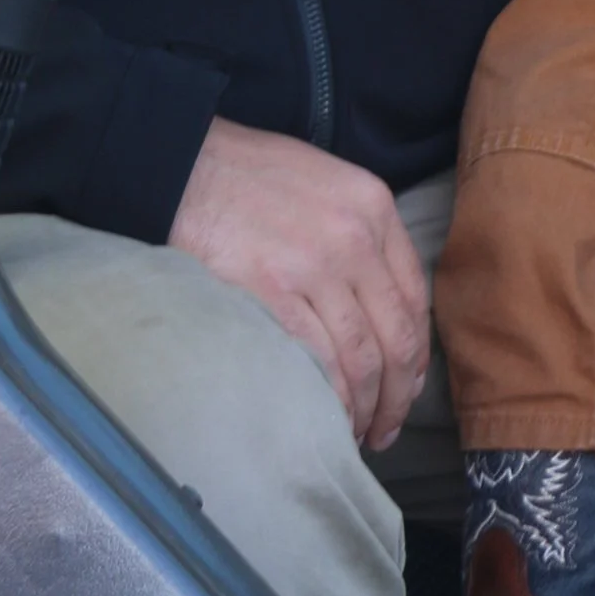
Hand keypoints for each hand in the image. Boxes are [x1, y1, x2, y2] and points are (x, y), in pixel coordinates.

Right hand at [169, 119, 429, 449]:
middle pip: (396, 338)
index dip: (415, 357)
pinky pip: (318, 363)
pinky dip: (328, 401)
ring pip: (361, 360)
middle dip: (396, 397)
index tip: (405, 388)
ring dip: (364, 408)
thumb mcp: (323, 182)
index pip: (415, 299)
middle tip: (385, 429)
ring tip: (355, 433)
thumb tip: (374, 303)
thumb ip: (357, 232)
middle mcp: (355, 238)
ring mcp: (314, 267)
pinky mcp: (271, 293)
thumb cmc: (244, 174)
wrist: (178, 162)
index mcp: (373, 206)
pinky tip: (325, 419)